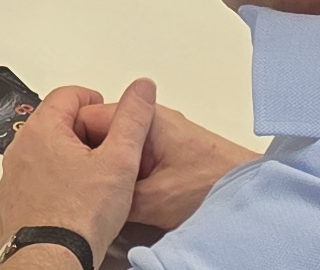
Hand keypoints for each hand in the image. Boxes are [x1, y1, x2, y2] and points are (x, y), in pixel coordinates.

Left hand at [0, 80, 153, 261]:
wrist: (51, 260)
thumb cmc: (78, 217)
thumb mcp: (119, 162)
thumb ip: (132, 120)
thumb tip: (142, 90)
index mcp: (42, 130)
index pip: (68, 94)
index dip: (94, 100)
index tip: (108, 116)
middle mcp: (20, 149)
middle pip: (56, 123)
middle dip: (84, 132)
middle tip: (107, 151)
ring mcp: (13, 177)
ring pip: (45, 152)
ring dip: (69, 158)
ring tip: (94, 178)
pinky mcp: (13, 201)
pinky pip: (36, 179)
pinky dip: (55, 182)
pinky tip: (74, 199)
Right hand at [77, 94, 255, 233]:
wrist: (252, 196)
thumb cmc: (214, 185)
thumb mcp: (152, 198)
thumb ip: (114, 194)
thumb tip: (90, 201)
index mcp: (146, 119)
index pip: (88, 118)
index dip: (73, 144)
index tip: (67, 168)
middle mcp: (154, 122)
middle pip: (103, 134)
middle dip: (94, 160)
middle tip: (88, 186)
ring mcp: (163, 137)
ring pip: (120, 150)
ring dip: (113, 172)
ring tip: (110, 196)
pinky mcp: (171, 154)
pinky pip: (136, 161)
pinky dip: (129, 178)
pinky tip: (130, 200)